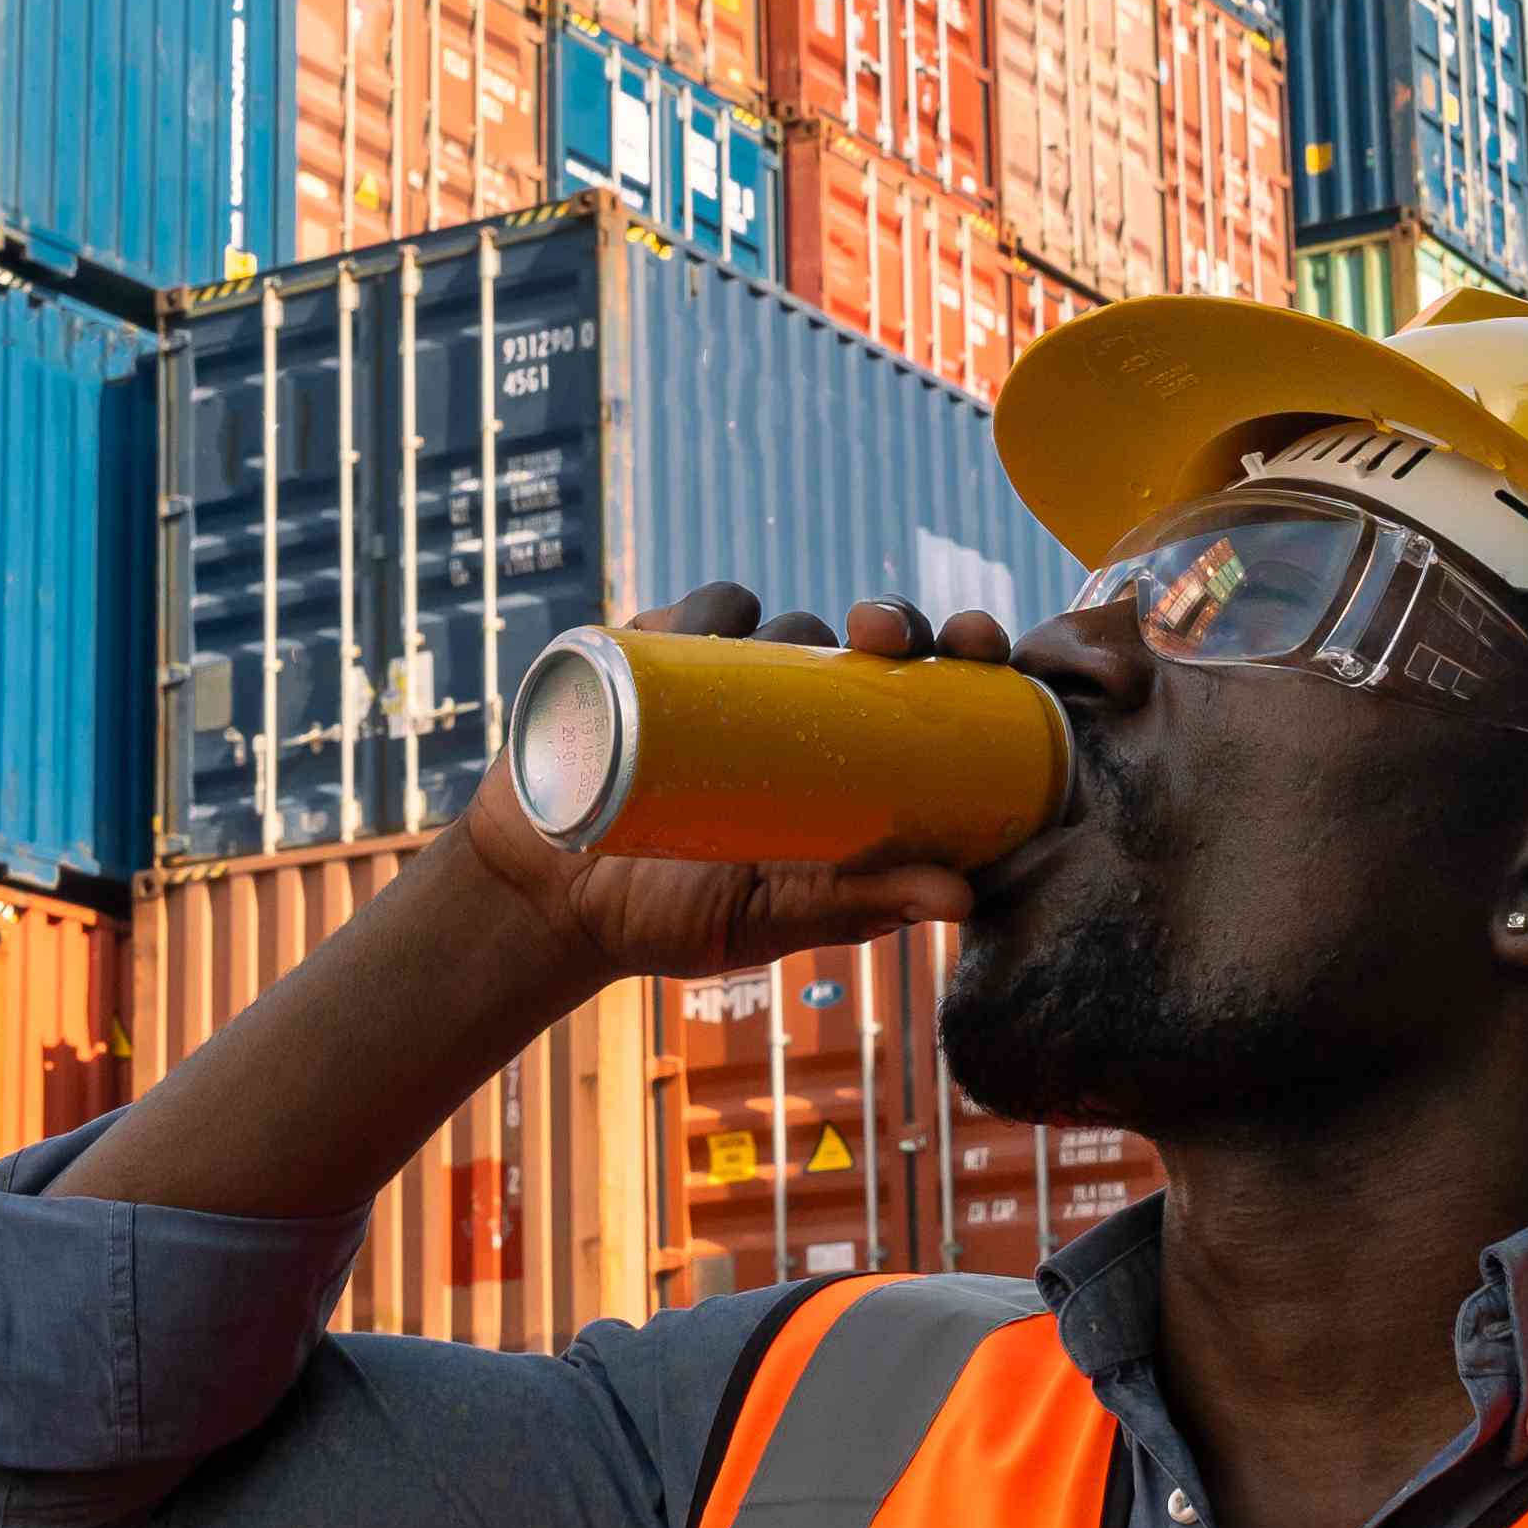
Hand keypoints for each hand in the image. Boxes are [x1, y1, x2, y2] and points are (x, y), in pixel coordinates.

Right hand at [445, 582, 1025, 983]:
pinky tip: (711, 634)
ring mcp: (735, 682)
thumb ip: (860, 905)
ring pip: (793, 623)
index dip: (968, 656)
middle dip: (896, 620)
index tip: (980, 646)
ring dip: (805, 624)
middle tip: (883, 636)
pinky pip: (710, 610)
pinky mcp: (666, 656)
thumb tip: (963, 899)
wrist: (547, 898)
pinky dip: (719, 610)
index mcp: (855, 768)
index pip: (935, 694)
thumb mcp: (774, 917)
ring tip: (781, 661)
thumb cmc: (671, 917)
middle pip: (874, 643)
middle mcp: (805, 715)